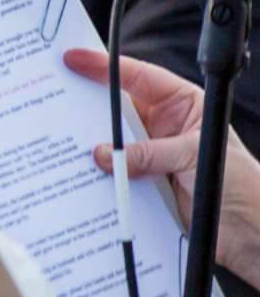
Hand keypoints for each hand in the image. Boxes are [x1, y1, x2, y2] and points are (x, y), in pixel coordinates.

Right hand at [65, 49, 259, 282]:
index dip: (105, 67)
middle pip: (118, 108)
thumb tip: (102, 155)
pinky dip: (97, 174)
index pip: (139, 78)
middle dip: (89, 104)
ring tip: (61, 138)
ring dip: (91, 144)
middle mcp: (164, 127)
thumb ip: (150, 153)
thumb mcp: (196, 158)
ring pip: (112, 143)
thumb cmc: (241, 188)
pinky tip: (79, 172)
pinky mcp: (144, 184)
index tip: (73, 58)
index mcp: (184, 106)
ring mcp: (152, 156)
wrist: (250, 237)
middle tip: (55, 95)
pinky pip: (113, 174)